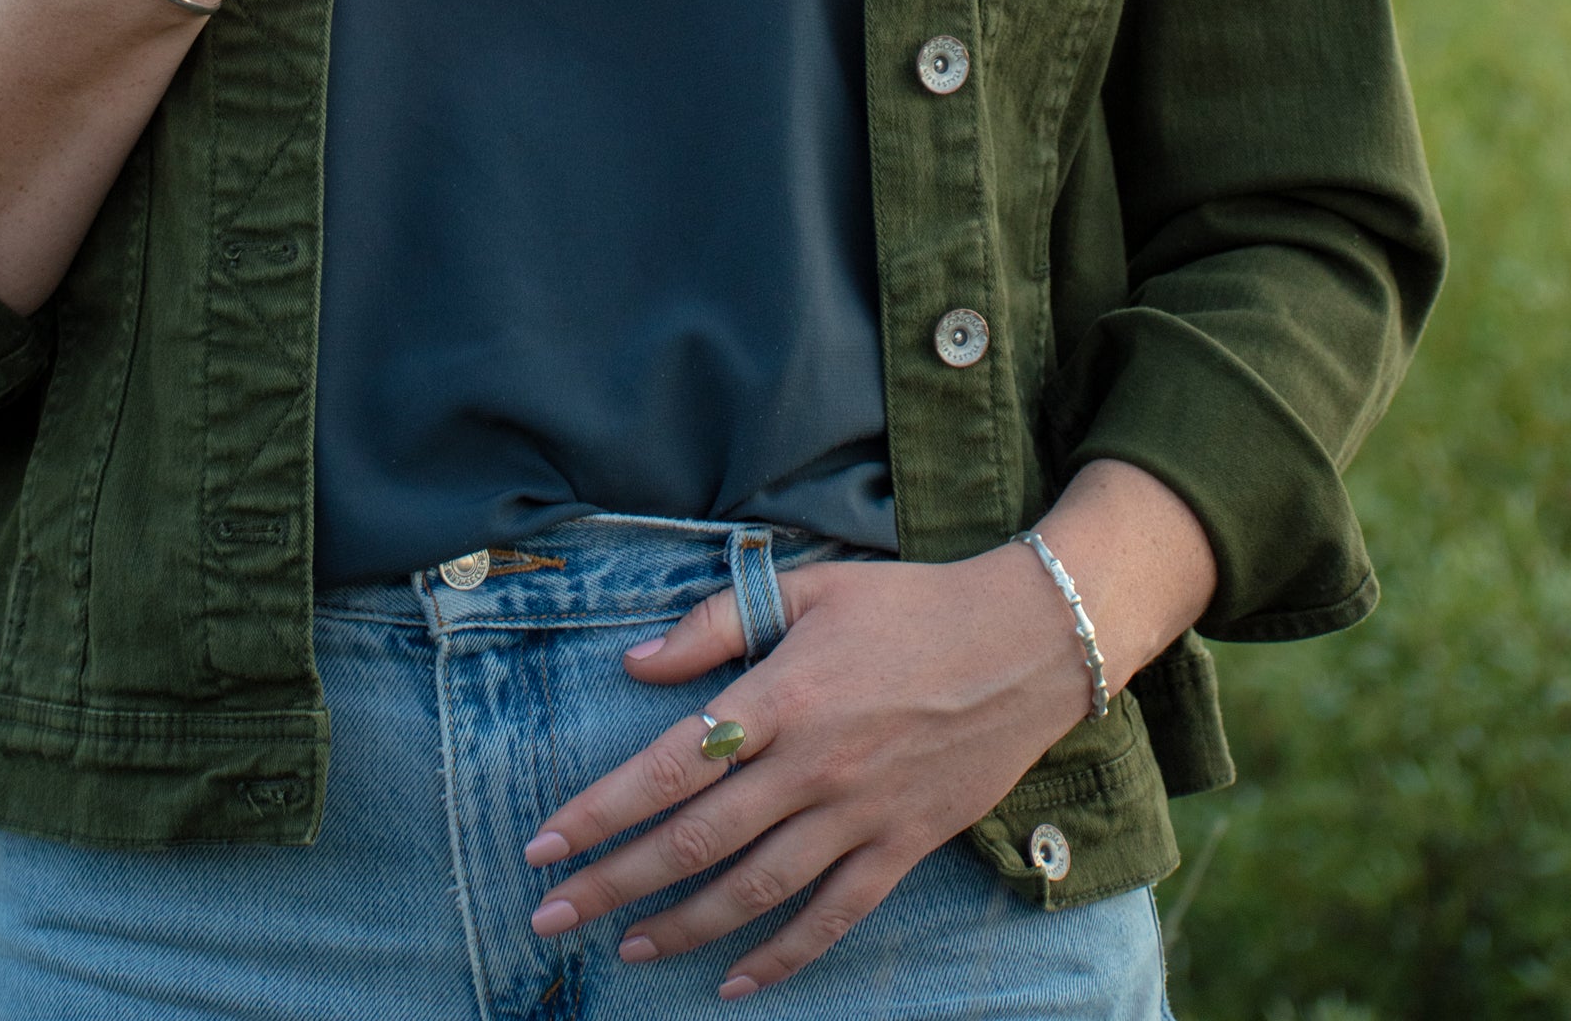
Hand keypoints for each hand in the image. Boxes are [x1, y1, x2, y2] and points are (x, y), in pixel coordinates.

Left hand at [521, 541, 1090, 997]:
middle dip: (615, 883)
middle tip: (552, 916)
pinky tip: (735, 983)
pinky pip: (833, 917)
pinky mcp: (902, 845)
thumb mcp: (810, 587)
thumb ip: (716, 622)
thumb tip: (634, 661)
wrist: (1026, 640)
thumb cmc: (908, 605)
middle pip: (696, 840)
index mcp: (784, 694)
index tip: (544, 844)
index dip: (602, 810)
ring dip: (683, 927)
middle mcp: (813, 765)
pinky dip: (782, 958)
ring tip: (628, 950)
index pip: (671, 764)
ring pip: (755, 890)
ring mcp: (859, 813)